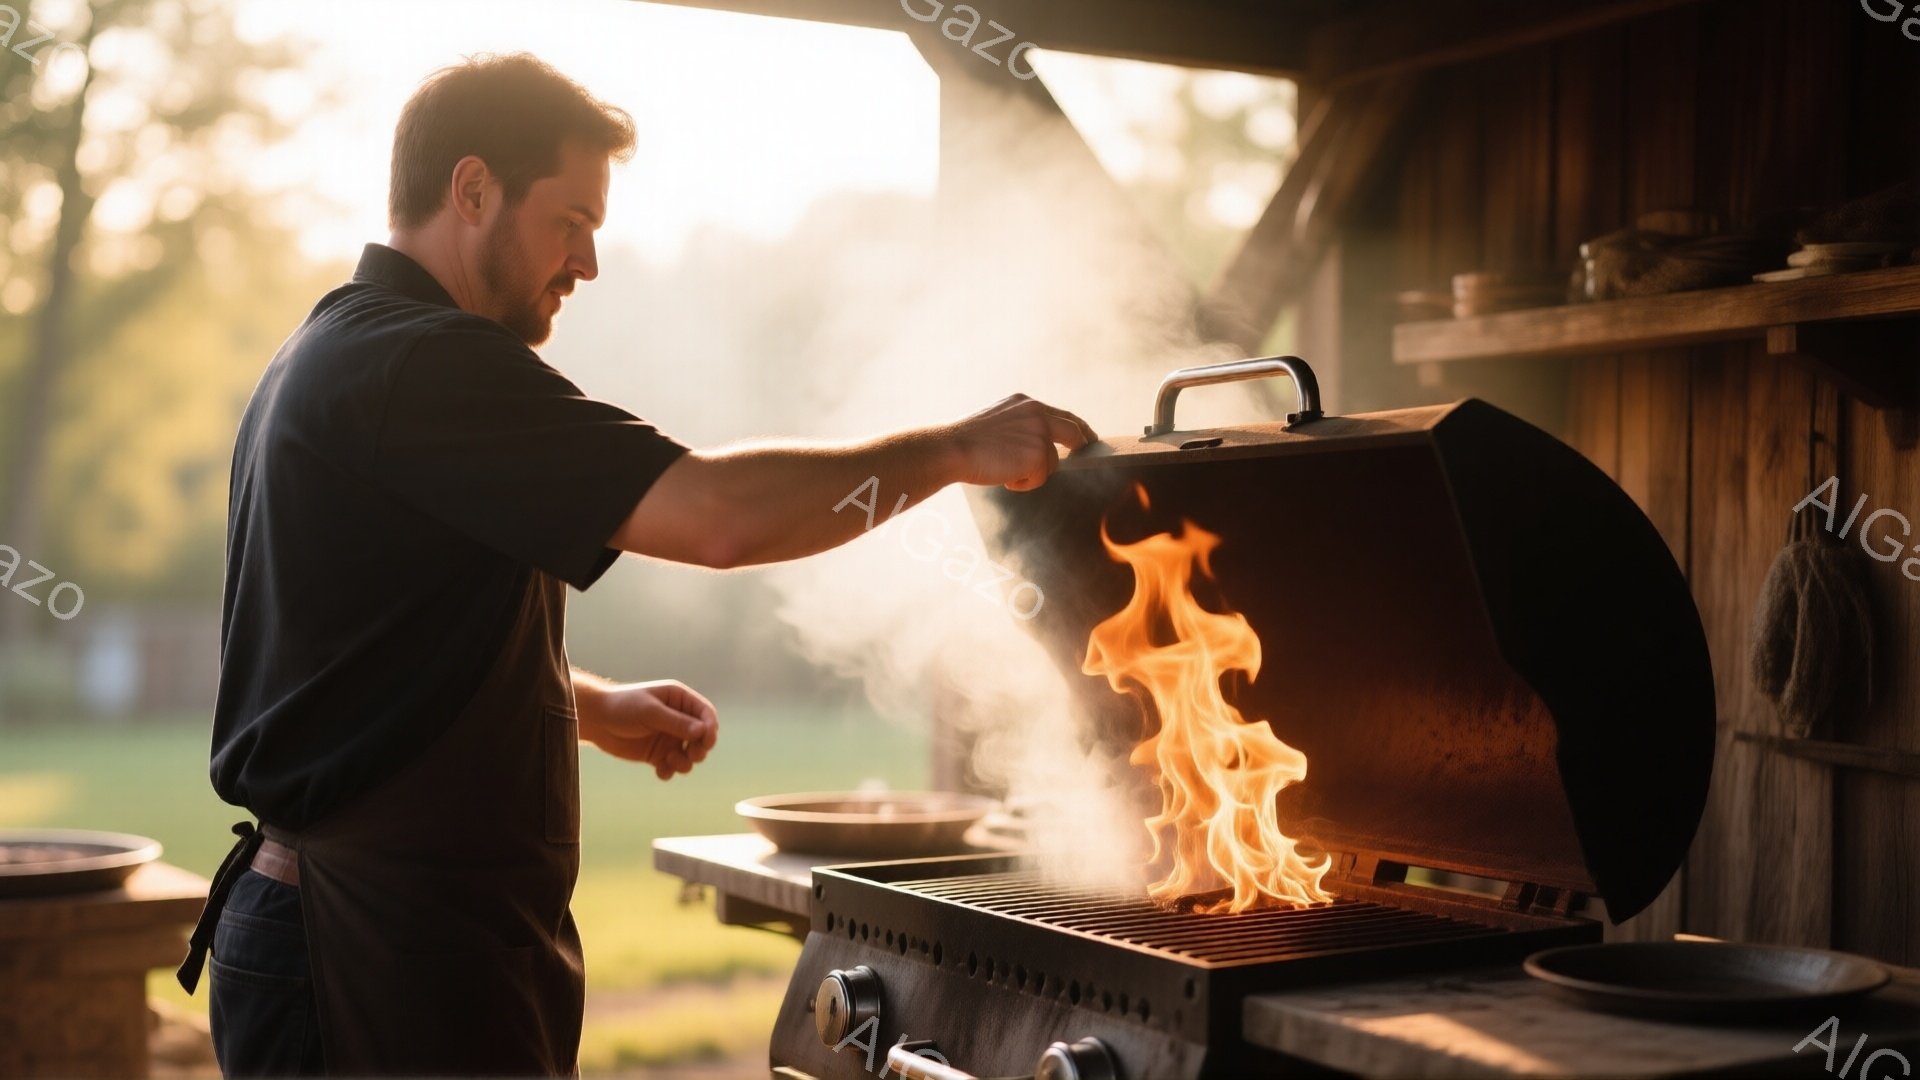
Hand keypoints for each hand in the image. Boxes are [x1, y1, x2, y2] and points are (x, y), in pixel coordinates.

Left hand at [582, 679, 718, 779]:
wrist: (595, 720)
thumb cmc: (622, 707)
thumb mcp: (650, 712)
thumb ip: (676, 722)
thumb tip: (703, 732)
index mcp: (679, 700)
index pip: (705, 714)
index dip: (711, 728)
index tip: (707, 741)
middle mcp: (678, 719)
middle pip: (702, 737)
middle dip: (700, 749)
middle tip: (692, 755)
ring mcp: (668, 737)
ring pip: (689, 755)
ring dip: (685, 762)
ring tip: (670, 762)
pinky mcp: (657, 754)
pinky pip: (672, 767)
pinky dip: (669, 771)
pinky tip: (660, 770)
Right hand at [945, 394, 1097, 491]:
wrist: (952, 449)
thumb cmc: (966, 442)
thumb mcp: (998, 422)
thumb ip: (1021, 427)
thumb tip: (1040, 448)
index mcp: (1026, 403)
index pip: (1060, 414)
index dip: (1076, 426)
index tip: (1085, 435)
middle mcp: (1037, 413)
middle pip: (1074, 430)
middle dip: (1084, 442)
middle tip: (1089, 451)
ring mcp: (1040, 433)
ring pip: (1052, 462)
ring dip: (1031, 473)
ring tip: (1003, 470)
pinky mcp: (1039, 454)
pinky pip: (1040, 478)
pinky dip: (1024, 484)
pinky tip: (1004, 476)